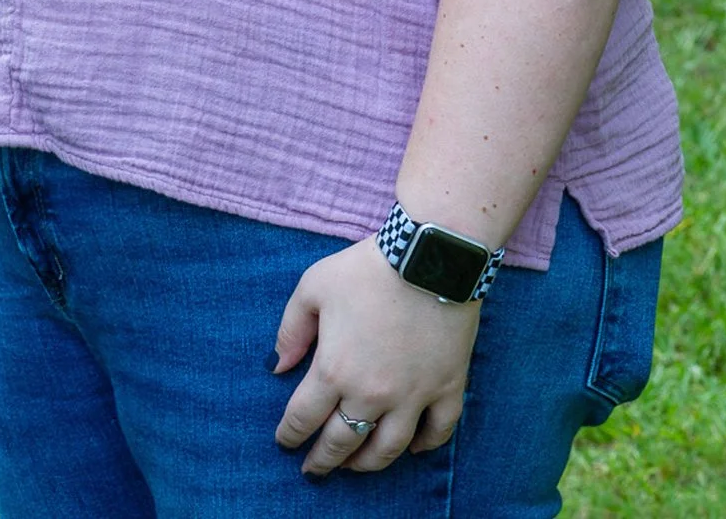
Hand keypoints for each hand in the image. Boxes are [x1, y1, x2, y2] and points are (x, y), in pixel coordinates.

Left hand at [272, 237, 478, 476]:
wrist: (429, 254)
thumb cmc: (366, 268)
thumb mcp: (312, 286)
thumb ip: (290, 330)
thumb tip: (278, 367)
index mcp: (334, 371)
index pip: (303, 418)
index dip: (289, 435)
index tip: (284, 442)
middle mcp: (371, 394)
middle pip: (341, 443)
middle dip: (323, 461)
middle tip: (313, 470)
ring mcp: (412, 396)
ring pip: (387, 449)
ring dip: (367, 464)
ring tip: (355, 466)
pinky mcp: (447, 387)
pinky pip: (438, 432)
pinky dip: (424, 445)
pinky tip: (411, 447)